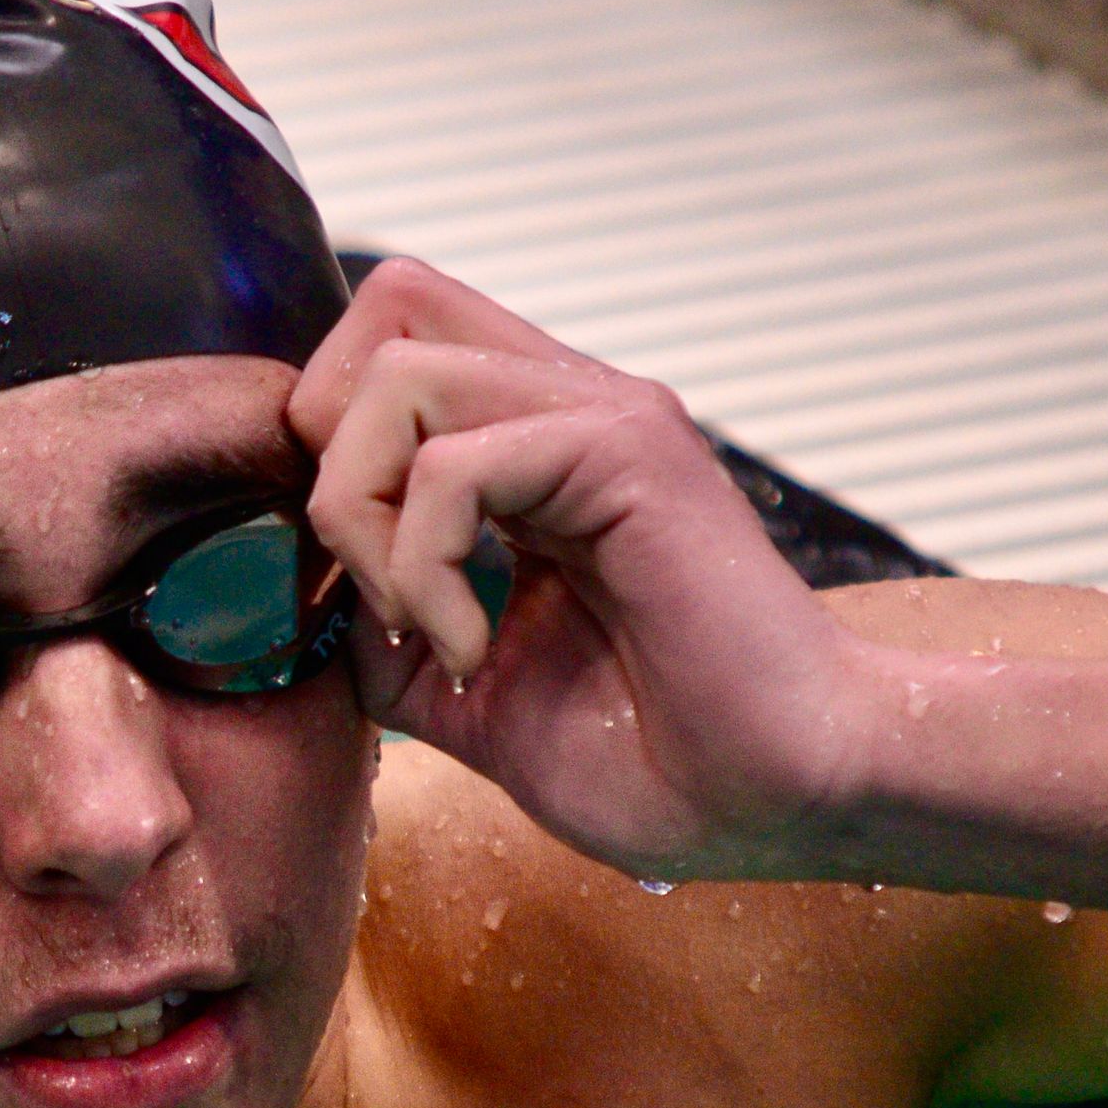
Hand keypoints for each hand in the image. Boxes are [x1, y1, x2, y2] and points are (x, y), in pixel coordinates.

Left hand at [291, 262, 872, 877]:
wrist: (785, 797)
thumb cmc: (669, 763)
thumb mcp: (478, 703)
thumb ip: (398, 640)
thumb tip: (321, 606)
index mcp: (537, 449)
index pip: (390, 347)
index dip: (328, 444)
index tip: (354, 585)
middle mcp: (569, 406)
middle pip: (385, 309)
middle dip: (323, 443)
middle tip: (365, 575)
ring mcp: (602, 417)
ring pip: (396, 375)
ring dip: (364, 515)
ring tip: (422, 624)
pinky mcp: (626, 451)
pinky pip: (453, 464)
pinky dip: (425, 567)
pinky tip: (470, 647)